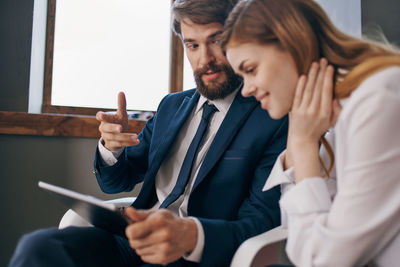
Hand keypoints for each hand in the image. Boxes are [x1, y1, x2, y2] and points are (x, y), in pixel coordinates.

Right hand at [96, 92, 138, 150]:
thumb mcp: (120, 114)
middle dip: (113, 128)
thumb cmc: (117, 122)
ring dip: (126, 137)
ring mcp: (107, 137)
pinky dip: (129, 143)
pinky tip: (137, 141)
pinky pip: (121, 144)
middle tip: (121, 128)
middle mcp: (104, 129)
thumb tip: (121, 92)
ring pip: (116, 138)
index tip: (101, 115)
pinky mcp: (113, 145)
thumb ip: (121, 104)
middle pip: (107, 129)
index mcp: (105, 119)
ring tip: (136, 136)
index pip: (100, 116)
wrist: (115, 138)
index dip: (101, 116)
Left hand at [125, 207, 197, 264]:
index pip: (132, 232)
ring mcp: (164, 248)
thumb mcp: (157, 213)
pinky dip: (146, 253)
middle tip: (143, 234)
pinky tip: (155, 246)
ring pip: (138, 251)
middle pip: (133, 243)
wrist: (188, 234)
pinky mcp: (164, 258)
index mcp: (159, 221)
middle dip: (135, 238)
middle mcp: (162, 235)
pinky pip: (144, 257)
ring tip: (151, 239)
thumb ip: (140, 214)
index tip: (135, 228)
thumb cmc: (170, 222)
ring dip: (141, 246)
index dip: (131, 230)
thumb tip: (128, 211)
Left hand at [286, 58, 339, 180]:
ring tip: (315, 64)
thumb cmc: (319, 129)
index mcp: (325, 113)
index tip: (330, 67)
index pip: (327, 92)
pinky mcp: (294, 111)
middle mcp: (314, 111)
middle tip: (323, 60)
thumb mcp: (332, 122)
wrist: (302, 140)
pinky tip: (304, 76)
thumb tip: (336, 97)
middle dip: (321, 73)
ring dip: (312, 76)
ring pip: (308, 90)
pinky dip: (300, 86)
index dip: (328, 78)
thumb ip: (336, 110)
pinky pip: (297, 96)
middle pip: (318, 88)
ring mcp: (303, 111)